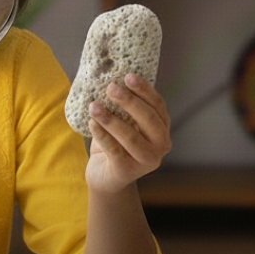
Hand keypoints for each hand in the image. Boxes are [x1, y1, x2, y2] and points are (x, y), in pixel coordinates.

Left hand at [84, 74, 170, 193]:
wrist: (105, 177)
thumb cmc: (115, 145)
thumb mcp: (123, 124)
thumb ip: (124, 108)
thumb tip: (111, 79)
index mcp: (162, 129)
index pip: (158, 106)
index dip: (144, 90)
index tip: (128, 76)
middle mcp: (161, 146)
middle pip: (148, 119)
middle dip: (129, 102)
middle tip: (111, 88)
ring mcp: (146, 161)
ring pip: (130, 136)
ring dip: (110, 119)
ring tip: (94, 106)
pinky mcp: (127, 171)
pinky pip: (114, 149)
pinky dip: (102, 135)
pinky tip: (92, 123)